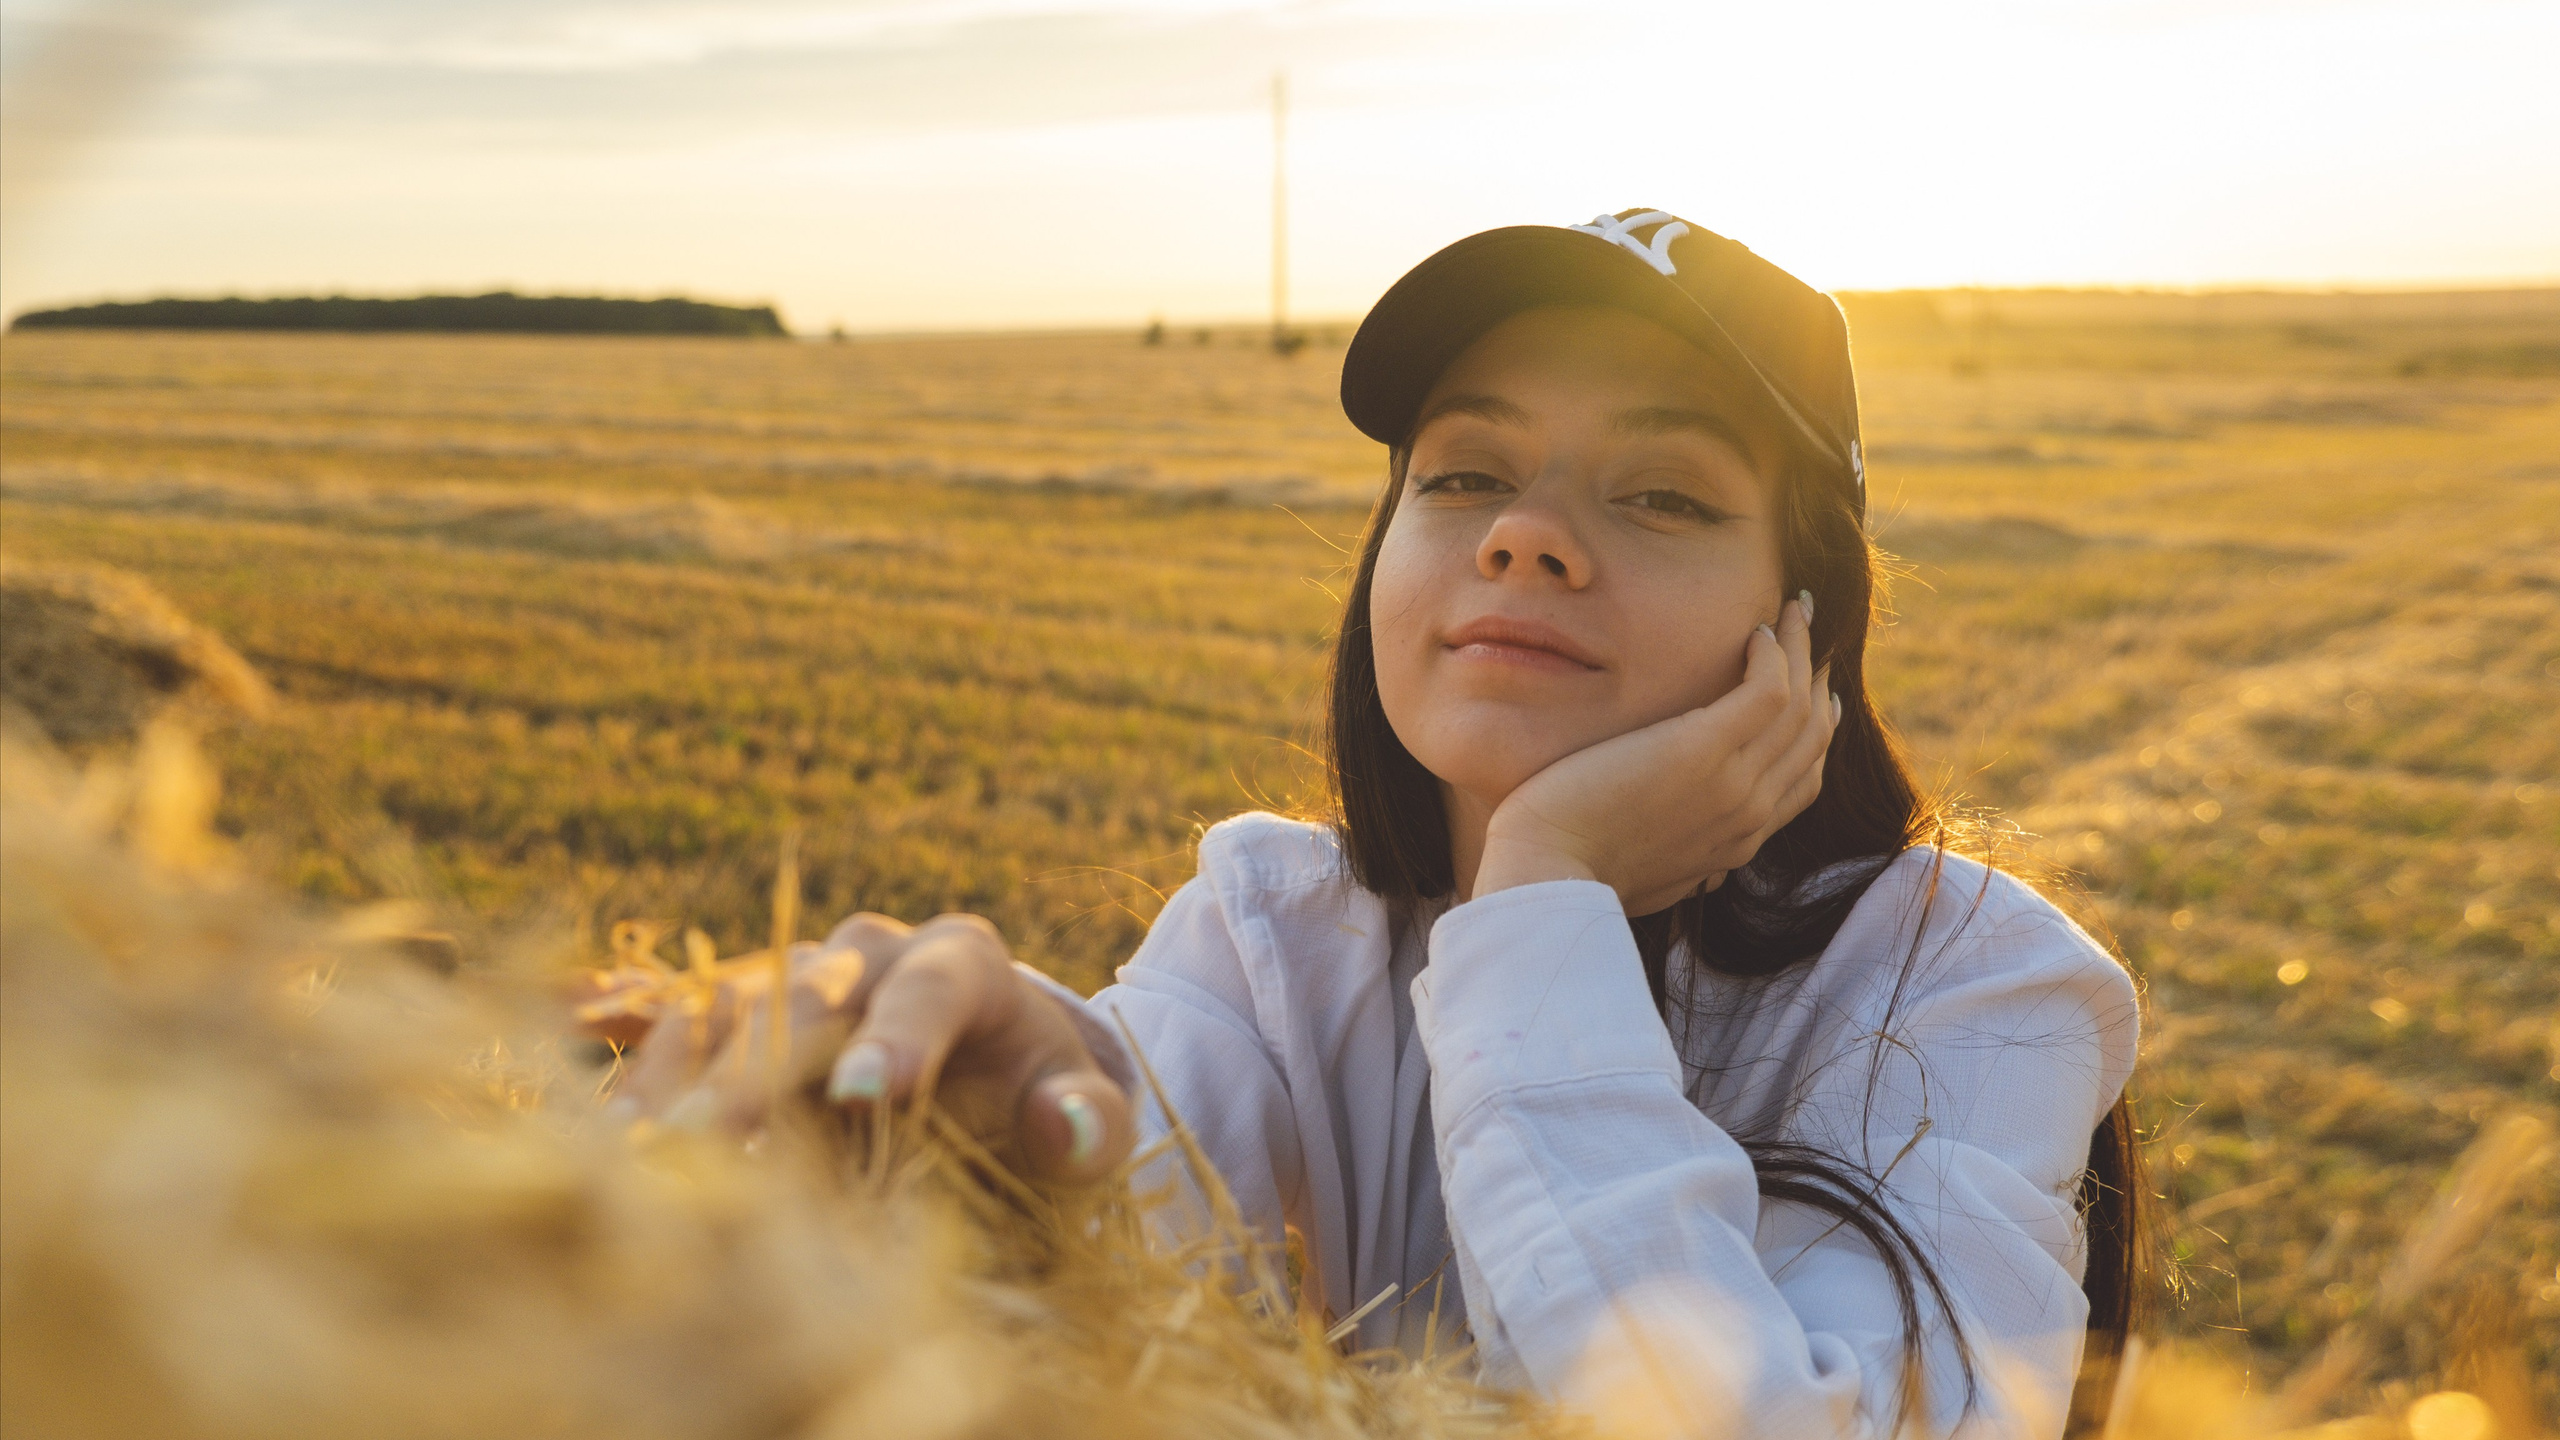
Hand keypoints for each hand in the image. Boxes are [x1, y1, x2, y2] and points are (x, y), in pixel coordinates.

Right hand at [599, 912, 1134, 1184]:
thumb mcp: (1083, 1112)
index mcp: (962, 959)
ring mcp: (795, 975)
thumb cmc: (1038, 1095)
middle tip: (726, 1146)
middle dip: (769, 1070)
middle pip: (812, 998)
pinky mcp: (742, 1014)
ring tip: (645, 1149)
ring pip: (736, 1011)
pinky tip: (613, 1142)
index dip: (899, 1036)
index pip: (931, 986)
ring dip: (689, 1079)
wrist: (985, 1067)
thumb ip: (1088, 1121)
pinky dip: (653, 1082)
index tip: (866, 1091)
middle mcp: (870, 950)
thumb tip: (1071, 1126)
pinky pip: (686, 1035)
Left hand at [1473, 591, 1836, 914]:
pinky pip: (1768, 691)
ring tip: (1794, 607)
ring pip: (1799, 706)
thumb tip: (1708, 875)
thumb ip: (1690, 866)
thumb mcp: (1655, 879)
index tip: (1817, 692)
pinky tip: (1757, 630)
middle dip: (1818, 677)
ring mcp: (1734, 783)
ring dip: (1803, 650)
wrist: (1548, 872)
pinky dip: (1774, 655)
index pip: (1804, 781)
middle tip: (1809, 630)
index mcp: (1737, 842)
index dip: (1817, 729)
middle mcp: (1749, 814)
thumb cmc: (1578, 872)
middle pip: (1812, 737)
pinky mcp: (1704, 750)